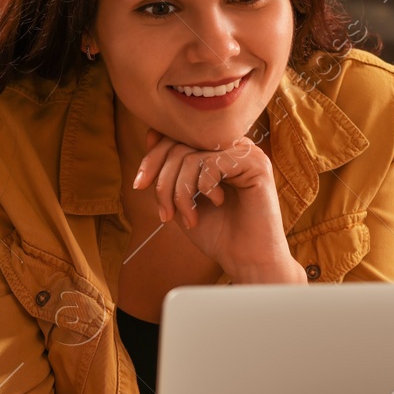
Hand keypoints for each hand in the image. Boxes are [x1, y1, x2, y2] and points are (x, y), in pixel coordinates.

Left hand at [132, 128, 297, 282]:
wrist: (247, 259)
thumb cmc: (218, 232)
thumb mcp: (182, 199)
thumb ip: (169, 170)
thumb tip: (151, 134)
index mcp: (216, 150)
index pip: (175, 138)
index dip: (152, 158)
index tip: (138, 185)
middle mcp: (231, 146)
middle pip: (180, 144)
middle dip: (163, 181)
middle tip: (166, 213)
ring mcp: (245, 152)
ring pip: (192, 156)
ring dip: (180, 192)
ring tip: (189, 216)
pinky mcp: (255, 163)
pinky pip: (211, 163)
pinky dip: (204, 189)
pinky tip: (216, 203)